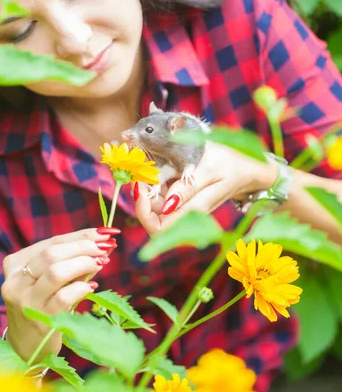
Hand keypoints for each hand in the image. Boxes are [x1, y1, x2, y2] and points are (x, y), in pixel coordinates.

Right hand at [1, 227, 118, 365]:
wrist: (27, 347)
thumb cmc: (43, 305)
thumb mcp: (49, 279)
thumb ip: (71, 259)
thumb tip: (104, 241)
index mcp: (15, 264)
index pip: (52, 242)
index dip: (81, 235)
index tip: (105, 232)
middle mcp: (15, 281)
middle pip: (52, 253)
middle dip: (83, 246)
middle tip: (105, 247)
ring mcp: (25, 301)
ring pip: (56, 272)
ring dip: (83, 263)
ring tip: (100, 263)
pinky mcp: (39, 319)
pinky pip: (64, 297)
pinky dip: (81, 288)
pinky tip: (92, 287)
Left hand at [134, 143, 277, 235]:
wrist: (251, 166)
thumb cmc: (233, 163)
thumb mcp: (210, 168)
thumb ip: (188, 187)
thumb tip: (167, 206)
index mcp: (194, 210)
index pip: (158, 228)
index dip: (143, 211)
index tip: (140, 186)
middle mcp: (187, 213)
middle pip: (153, 217)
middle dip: (144, 196)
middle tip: (144, 172)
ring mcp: (186, 206)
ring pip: (157, 204)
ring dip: (150, 186)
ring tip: (155, 164)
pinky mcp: (186, 197)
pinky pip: (165, 195)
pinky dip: (158, 181)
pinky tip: (164, 166)